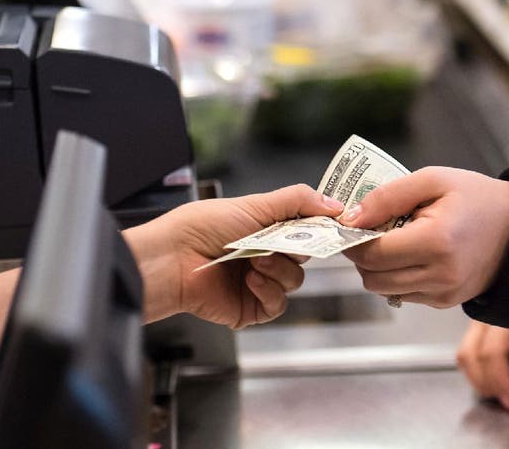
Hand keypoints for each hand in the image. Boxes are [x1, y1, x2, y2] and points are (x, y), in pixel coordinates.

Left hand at [124, 184, 344, 327]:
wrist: (173, 259)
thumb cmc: (201, 227)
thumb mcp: (254, 204)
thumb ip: (297, 201)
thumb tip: (334, 204)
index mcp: (262, 229)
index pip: (303, 229)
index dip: (318, 228)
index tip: (335, 225)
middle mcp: (261, 255)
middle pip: (304, 255)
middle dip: (297, 248)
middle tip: (284, 241)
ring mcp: (256, 282)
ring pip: (293, 280)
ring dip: (279, 269)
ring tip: (256, 260)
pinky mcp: (249, 308)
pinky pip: (277, 304)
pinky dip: (269, 291)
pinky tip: (251, 280)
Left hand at [338, 166, 508, 307]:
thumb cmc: (477, 198)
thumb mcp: (433, 180)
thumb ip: (387, 197)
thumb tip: (351, 218)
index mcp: (436, 242)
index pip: (372, 254)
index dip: (353, 240)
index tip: (350, 225)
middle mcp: (440, 275)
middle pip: (372, 278)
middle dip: (361, 256)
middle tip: (369, 232)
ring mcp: (444, 293)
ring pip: (384, 289)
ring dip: (376, 268)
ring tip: (391, 242)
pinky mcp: (445, 302)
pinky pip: (402, 294)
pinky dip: (396, 277)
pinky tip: (409, 255)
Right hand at [457, 320, 508, 410]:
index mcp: (507, 319)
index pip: (491, 353)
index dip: (500, 382)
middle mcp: (485, 318)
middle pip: (470, 354)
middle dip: (486, 384)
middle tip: (508, 402)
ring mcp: (477, 324)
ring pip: (464, 356)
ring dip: (479, 380)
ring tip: (502, 393)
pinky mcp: (476, 332)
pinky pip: (466, 354)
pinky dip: (478, 373)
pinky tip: (497, 381)